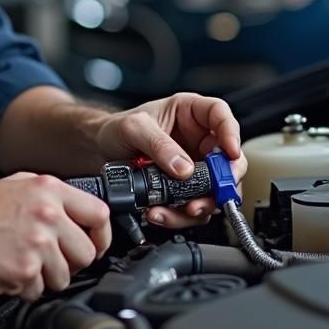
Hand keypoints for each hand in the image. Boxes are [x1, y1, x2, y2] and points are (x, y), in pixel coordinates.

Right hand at [0, 173, 111, 300]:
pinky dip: (26, 288)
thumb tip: (81, 213)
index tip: (95, 244)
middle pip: (87, 252)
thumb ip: (52, 197)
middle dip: (71, 261)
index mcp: (49, 190)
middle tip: (51, 259)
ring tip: (23, 262)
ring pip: (65, 277)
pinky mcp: (23, 271)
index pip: (100, 214)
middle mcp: (47, 215)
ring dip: (47, 277)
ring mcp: (36, 244)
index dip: (101, 235)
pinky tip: (9, 270)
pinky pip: (39, 291)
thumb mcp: (18, 185)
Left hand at [94, 92, 246, 229]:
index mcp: (190, 113)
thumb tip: (184, 168)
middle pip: (228, 160)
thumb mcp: (134, 128)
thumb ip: (159, 145)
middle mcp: (198, 140)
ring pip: (213, 190)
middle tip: (212, 193)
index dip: (231, 133)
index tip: (230, 153)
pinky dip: (180, 215)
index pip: (220, 115)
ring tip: (181, 209)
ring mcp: (193, 166)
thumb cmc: (116, 129)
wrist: (97, 151)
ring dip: (201, 204)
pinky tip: (160, 212)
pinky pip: (192, 206)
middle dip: (222, 181)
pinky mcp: (184, 189)